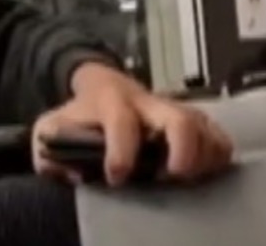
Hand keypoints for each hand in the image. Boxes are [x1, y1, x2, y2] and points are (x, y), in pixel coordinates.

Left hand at [33, 63, 232, 185]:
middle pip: (179, 118)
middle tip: (172, 176)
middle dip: (183, 151)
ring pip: (204, 127)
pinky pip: (218, 134)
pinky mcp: (193, 119)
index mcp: (110, 101)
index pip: (121, 121)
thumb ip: (48, 151)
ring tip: (186, 177)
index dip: (121, 151)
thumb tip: (72, 174)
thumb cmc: (80, 116)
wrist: (101, 87)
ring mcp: (174, 109)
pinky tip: (200, 170)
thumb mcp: (51, 127)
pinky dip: (218, 154)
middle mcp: (148, 102)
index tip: (116, 177)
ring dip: (203, 157)